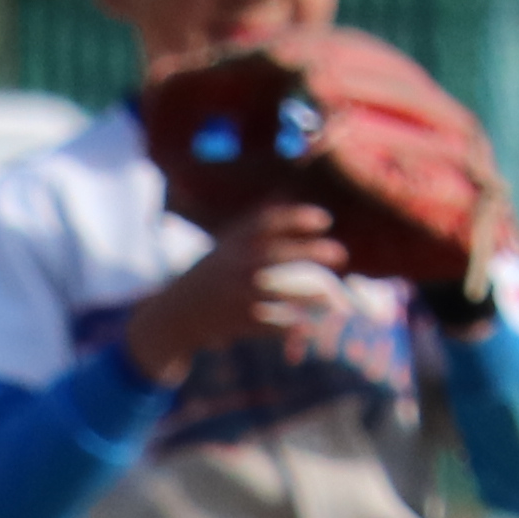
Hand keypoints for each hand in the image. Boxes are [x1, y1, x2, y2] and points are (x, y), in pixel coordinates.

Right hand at [123, 203, 345, 381]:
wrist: (177, 313)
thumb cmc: (211, 274)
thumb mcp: (227, 243)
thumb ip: (256, 221)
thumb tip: (287, 192)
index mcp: (233, 242)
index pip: (266, 223)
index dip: (296, 218)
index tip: (325, 219)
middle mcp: (235, 265)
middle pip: (277, 255)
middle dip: (311, 253)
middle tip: (341, 253)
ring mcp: (237, 295)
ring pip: (281, 294)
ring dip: (310, 295)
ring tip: (332, 297)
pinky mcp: (239, 322)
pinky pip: (274, 323)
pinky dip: (292, 325)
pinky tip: (307, 325)